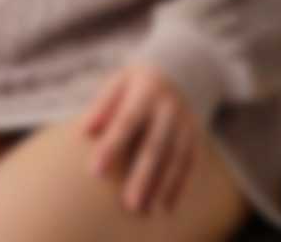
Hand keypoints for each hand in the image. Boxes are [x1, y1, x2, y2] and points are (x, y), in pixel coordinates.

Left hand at [80, 61, 200, 215]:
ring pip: (174, 158)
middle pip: (155, 145)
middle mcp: (169, 107)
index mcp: (145, 91)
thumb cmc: (134, 85)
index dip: (111, 146)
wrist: (176, 71)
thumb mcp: (117, 83)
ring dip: (161, 185)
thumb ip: (102, 106)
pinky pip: (188, 164)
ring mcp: (185, 122)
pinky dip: (178, 186)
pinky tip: (165, 207)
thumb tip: (85, 131)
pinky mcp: (194, 136)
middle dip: (142, 175)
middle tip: (129, 204)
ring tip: (144, 209)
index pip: (126, 121)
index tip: (95, 172)